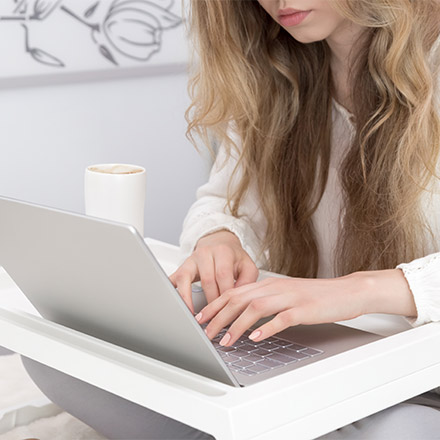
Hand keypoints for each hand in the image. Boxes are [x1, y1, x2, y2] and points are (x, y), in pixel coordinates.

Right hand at [169, 230, 258, 312]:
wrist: (219, 242)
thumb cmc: (233, 257)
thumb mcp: (247, 265)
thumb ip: (247, 281)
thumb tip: (240, 300)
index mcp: (223, 252)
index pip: (223, 275)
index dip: (225, 294)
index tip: (228, 310)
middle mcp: (205, 253)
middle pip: (206, 280)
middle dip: (211, 301)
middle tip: (216, 318)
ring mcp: (191, 259)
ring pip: (185, 278)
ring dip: (188, 299)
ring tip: (193, 316)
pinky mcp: (182, 266)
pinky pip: (173, 279)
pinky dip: (172, 291)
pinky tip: (174, 304)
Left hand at [196, 269, 416, 345]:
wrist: (346, 291)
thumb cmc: (315, 296)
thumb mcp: (284, 295)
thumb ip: (264, 302)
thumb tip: (242, 316)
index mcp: (268, 284)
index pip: (234, 292)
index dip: (215, 305)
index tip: (201, 318)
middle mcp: (275, 287)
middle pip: (239, 299)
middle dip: (218, 317)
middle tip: (205, 333)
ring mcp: (289, 297)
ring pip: (255, 308)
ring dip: (237, 325)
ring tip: (225, 340)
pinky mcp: (304, 309)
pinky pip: (281, 318)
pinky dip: (266, 328)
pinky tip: (255, 338)